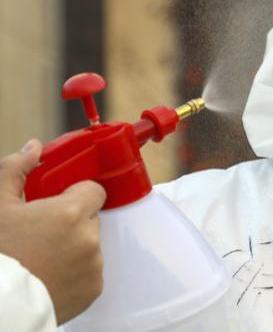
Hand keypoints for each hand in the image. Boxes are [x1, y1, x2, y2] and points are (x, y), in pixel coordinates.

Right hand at [0, 140, 106, 324]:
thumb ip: (16, 171)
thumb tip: (34, 148)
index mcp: (71, 213)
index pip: (94, 191)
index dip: (77, 195)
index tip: (59, 204)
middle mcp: (89, 237)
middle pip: (90, 219)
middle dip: (72, 222)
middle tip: (42, 234)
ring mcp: (94, 265)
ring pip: (90, 245)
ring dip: (74, 247)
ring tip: (43, 258)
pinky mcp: (93, 288)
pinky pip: (91, 271)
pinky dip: (76, 272)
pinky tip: (51, 276)